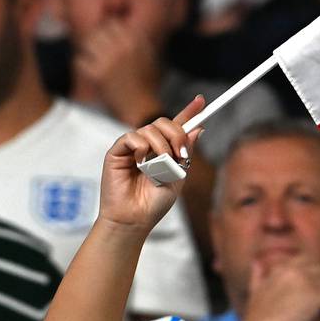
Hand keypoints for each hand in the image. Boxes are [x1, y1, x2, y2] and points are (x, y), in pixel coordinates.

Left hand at [73, 21, 164, 124]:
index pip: (112, 24)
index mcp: (133, 42)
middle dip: (96, 38)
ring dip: (88, 48)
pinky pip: (80, 61)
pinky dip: (81, 63)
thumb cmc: (146, 82)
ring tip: (90, 55)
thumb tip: (124, 24)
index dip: (108, 30)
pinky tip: (86, 68)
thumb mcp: (148, 55)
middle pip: (98, 32)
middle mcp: (120, 48)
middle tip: (96, 47)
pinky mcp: (97, 75)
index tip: (106, 37)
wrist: (140, 106)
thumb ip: (138, 38)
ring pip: (88, 43)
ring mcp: (107, 61)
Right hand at [98, 100, 202, 231]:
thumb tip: (198, 129)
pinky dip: (142, 147)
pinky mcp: (117, 151)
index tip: (202, 100)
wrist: (135, 220)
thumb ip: (185, 153)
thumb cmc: (153, 204)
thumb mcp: (177, 177)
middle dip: (176, 134)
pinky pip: (132, 137)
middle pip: (163, 123)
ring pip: (150, 129)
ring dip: (161, 147)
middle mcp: (148, 146)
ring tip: (160, 166)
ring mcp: (132, 148)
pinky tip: (142, 162)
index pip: (176, 126)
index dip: (189, 112)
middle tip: (181, 154)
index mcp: (164, 151)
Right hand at [238, 254, 319, 320]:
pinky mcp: (317, 296)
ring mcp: (307, 281)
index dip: (313, 274)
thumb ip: (258, 275)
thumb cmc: (256, 317)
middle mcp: (295, 269)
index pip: (306, 260)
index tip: (313, 289)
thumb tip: (256, 262)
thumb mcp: (254, 291)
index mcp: (281, 267)